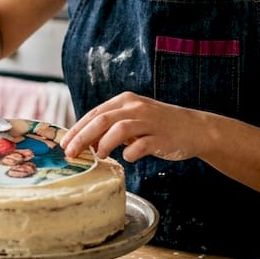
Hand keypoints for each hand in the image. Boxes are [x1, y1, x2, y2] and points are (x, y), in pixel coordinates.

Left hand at [61, 92, 209, 161]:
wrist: (195, 128)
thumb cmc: (159, 126)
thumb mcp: (133, 120)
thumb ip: (111, 126)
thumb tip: (83, 141)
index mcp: (125, 100)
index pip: (94, 113)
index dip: (77, 129)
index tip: (64, 144)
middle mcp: (136, 107)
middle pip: (102, 120)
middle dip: (82, 137)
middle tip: (70, 153)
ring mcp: (150, 121)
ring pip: (119, 129)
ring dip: (104, 143)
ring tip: (98, 155)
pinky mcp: (162, 137)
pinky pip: (142, 145)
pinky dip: (131, 153)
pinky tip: (127, 158)